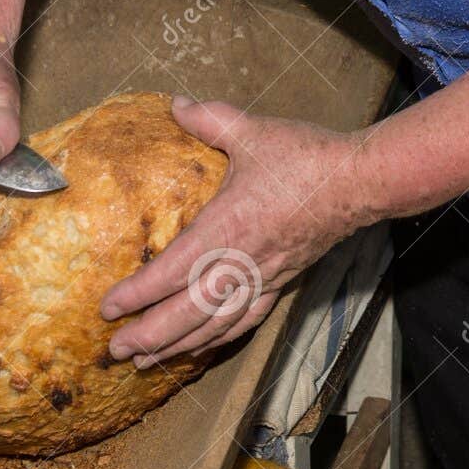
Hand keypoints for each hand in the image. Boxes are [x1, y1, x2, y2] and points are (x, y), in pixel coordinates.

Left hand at [100, 97, 373, 367]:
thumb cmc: (308, 158)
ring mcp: (264, 277)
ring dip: (179, 346)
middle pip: (189, 312)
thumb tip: (176, 105)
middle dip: (150, 336)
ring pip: (216, 324)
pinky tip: (201, 348)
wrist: (360, 181)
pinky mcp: (282, 281)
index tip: (108, 309)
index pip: (173, 271)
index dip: (138, 294)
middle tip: (117, 351)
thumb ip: (210, 119)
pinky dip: (219, 339)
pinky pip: (246, 320)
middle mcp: (242, 262)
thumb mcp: (253, 131)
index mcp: (228, 227)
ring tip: (147, 362)